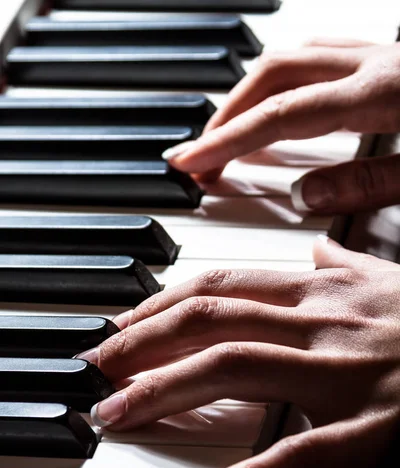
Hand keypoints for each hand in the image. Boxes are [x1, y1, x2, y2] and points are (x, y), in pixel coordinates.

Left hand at [78, 237, 399, 467]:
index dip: (159, 303)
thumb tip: (308, 245)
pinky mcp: (370, 427)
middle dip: (141, 343)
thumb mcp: (380, 275)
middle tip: (94, 367)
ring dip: (168, 392)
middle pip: (211, 321)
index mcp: (316, 291)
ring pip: (237, 369)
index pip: (219, 285)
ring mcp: (342, 374)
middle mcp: (319, 323)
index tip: (121, 325)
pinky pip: (303, 450)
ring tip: (118, 413)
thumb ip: (336, 260)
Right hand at [163, 39, 399, 214]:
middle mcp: (371, 64)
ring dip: (248, 97)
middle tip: (198, 157)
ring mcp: (378, 56)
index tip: (191, 162)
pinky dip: (280, 83)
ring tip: (226, 135)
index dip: (228, 140)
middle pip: (272, 77)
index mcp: (380, 92)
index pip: (281, 115)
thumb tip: (305, 196)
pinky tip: (274, 104)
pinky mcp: (385, 60)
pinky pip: (316, 58)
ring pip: (290, 60)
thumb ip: (368, 183)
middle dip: (226, 117)